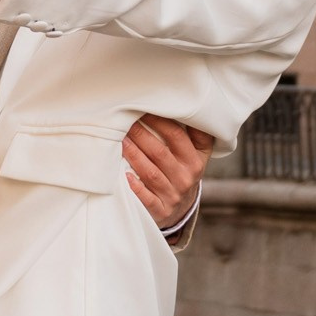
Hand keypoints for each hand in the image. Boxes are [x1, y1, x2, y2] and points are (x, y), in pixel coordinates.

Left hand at [123, 116, 213, 232]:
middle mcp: (186, 178)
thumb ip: (196, 134)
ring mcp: (173, 195)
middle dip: (140, 134)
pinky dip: (136, 187)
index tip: (144, 109)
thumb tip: (188, 105)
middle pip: (160, 152)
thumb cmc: (183, 172)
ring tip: (118, 140)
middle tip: (124, 121)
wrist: (182, 210)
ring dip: (133, 155)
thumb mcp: (197, 155)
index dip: (159, 121)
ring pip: (150, 173)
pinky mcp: (160, 211)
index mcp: (196, 161)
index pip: (177, 136)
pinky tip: (124, 175)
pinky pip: (147, 199)